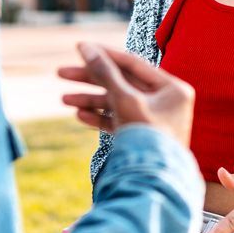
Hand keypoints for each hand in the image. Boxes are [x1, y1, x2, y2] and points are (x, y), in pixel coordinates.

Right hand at [56, 43, 194, 147]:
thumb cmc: (147, 138)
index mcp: (172, 88)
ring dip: (90, 100)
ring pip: (117, 102)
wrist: (155, 185)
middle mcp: (166, 102)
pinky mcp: (143, 137)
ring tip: (64, 99)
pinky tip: (79, 114)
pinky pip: (119, 121)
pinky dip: (100, 117)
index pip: (132, 64)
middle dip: (90, 80)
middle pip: (122, 82)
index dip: (104, 55)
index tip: (79, 48)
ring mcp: (154, 120)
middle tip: (61, 73)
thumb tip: (85, 47)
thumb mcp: (124, 101)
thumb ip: (105, 72)